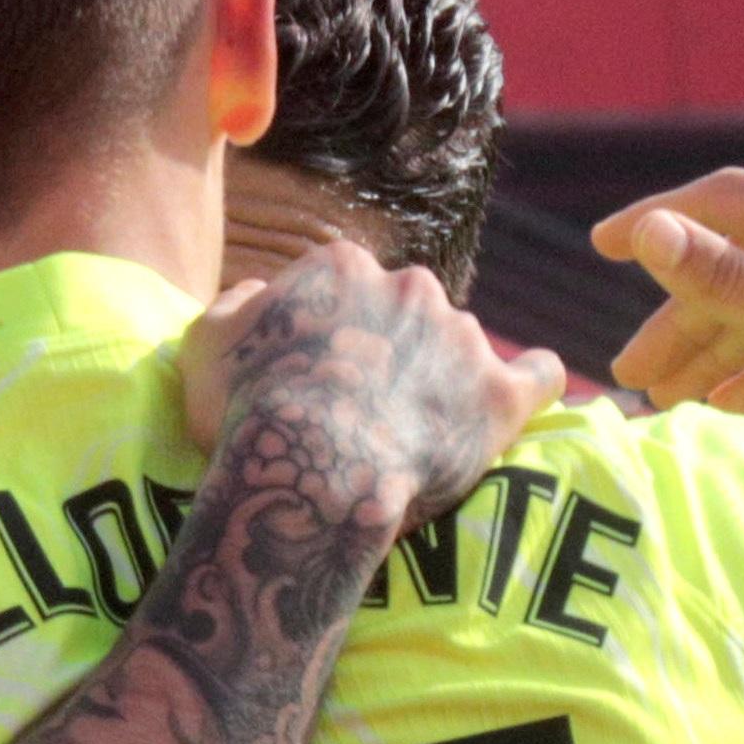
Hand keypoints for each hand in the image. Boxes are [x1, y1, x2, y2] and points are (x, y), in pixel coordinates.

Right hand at [188, 240, 564, 522]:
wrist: (312, 475)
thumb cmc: (246, 413)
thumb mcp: (205, 345)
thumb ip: (235, 306)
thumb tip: (258, 294)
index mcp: (342, 267)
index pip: (343, 287)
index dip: (328, 336)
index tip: (315, 378)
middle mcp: (410, 285)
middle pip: (405, 313)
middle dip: (389, 353)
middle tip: (362, 412)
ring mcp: (461, 337)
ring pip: (459, 346)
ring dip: (441, 378)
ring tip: (417, 433)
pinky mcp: (500, 395)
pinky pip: (538, 376)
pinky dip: (533, 383)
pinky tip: (525, 397)